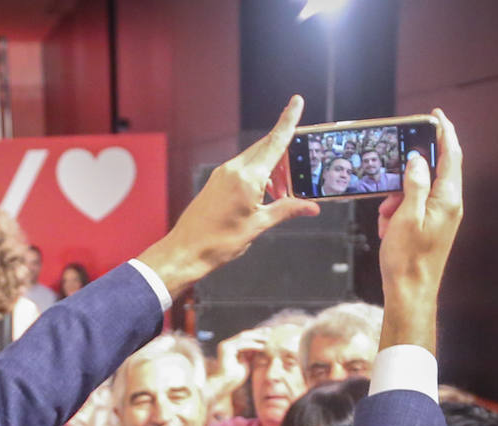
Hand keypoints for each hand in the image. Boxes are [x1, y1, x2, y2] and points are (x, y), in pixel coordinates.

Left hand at [138, 96, 319, 298]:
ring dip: (271, 170)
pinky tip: (262, 195)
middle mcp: (234, 170)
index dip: (288, 120)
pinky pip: (243, 170)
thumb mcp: (259, 226)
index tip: (296, 102)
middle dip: (285, 154)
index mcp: (248, 178)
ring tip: (279, 194)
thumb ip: (286, 210)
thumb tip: (310, 207)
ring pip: (255, 160)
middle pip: (266, 148)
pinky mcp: (217, 181)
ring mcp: (223, 174)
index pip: (275, 142)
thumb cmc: (218, 241)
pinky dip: (257, 177)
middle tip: (298, 171)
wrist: (186, 251)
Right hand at [212, 329, 270, 397]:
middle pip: (244, 335)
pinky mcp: (226, 349)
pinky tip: (261, 347)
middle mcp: (226, 344)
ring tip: (267, 339)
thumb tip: (260, 346)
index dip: (256, 334)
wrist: (224, 385)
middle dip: (257, 332)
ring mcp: (225, 346)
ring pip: (243, 337)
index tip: (268, 333)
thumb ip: (250, 354)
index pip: (245, 337)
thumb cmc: (234, 377)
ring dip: (256, 337)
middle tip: (269, 331)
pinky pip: (242, 344)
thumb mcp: (246, 363)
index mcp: (230, 347)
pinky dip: (252, 345)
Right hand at [375, 109, 461, 353]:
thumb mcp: (405, 215)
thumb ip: (414, 183)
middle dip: (407, 176)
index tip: (436, 115)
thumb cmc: (408, 259)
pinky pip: (414, 208)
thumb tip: (417, 158)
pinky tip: (388, 228)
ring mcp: (442, 217)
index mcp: (448, 199)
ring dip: (398, 198)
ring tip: (387, 218)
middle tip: (390, 188)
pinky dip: (398, 212)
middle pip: (431, 172)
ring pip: (418, 191)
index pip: (451, 155)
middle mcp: (450, 206)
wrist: (410, 293)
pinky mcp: (432, 227)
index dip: (444, 132)